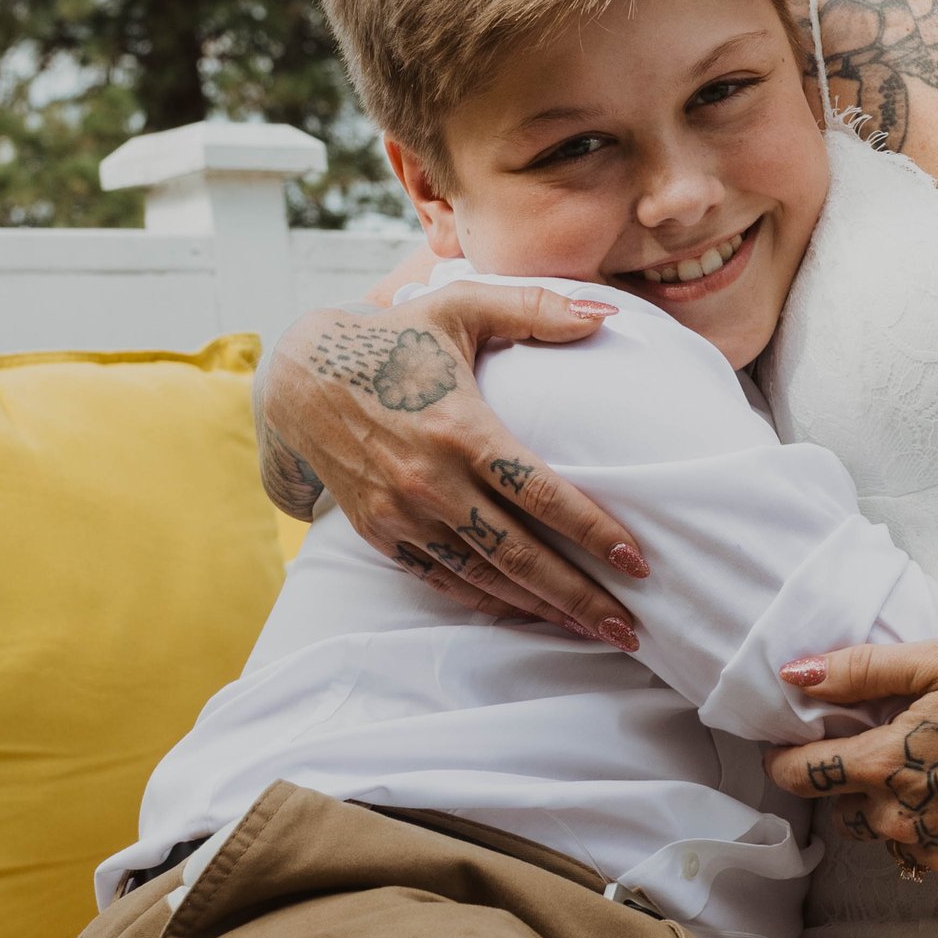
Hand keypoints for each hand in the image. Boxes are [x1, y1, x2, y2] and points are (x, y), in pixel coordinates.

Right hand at [255, 286, 649, 639]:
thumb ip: (537, 308)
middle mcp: (431, 481)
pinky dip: (491, 602)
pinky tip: (531, 613)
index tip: (637, 562)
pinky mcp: (381, 533)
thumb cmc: (394, 337)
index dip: (593, 532)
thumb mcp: (461, 306)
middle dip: (580, 597)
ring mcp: (403, 514)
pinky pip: (445, 580)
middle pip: (520, 554)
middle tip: (631, 630)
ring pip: (485, 578)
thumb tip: (605, 313)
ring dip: (542, 609)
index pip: (541, 493)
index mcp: (461, 429)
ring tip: (594, 631)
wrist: (300, 376)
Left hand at [770, 641, 937, 889]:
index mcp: (886, 766)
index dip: (788, 757)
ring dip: (901, 811)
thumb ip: (862, 669)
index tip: (792, 745)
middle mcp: (903, 823)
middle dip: (858, 782)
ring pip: (891, 838)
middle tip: (903, 746)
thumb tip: (794, 674)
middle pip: (846, 810)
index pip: (801, 774)